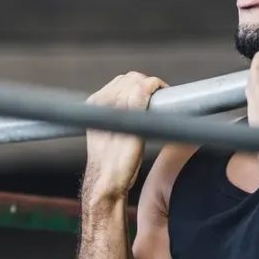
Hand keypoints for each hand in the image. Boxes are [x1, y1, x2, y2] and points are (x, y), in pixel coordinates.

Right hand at [83, 72, 167, 200]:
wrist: (106, 180)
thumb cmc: (110, 162)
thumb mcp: (106, 133)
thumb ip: (116, 116)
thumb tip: (136, 108)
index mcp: (94, 102)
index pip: (120, 81)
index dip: (137, 84)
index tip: (150, 95)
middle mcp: (101, 100)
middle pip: (130, 78)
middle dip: (146, 84)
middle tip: (159, 97)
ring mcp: (114, 104)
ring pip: (138, 81)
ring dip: (154, 86)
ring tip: (163, 98)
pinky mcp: (130, 111)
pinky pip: (146, 88)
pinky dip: (157, 87)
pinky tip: (164, 94)